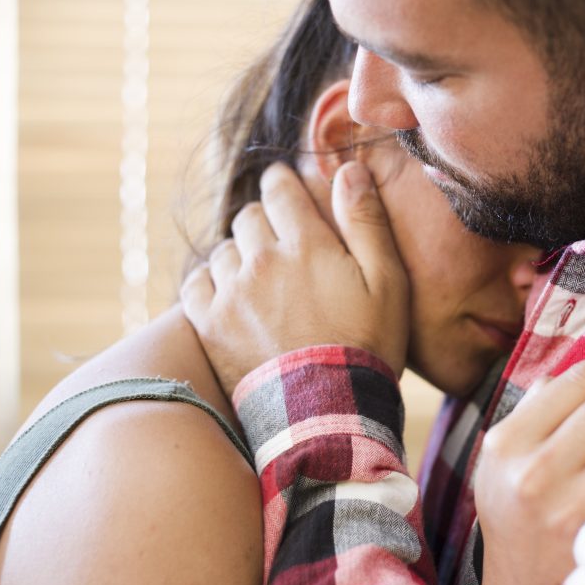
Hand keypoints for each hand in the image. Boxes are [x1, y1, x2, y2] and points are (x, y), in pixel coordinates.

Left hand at [181, 161, 409, 396]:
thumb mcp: (388, 282)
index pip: (278, 188)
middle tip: (282, 245)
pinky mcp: (210, 325)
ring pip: (223, 249)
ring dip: (240, 254)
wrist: (328, 415)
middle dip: (265, 223)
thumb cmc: (367, 347)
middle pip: (249, 217)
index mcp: (306, 242)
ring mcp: (231, 293)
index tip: (286, 189)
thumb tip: (349, 169)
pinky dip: (210, 282)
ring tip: (260, 278)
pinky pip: (196, 283)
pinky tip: (230, 296)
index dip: (282, 183)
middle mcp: (262, 259)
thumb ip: (366, 221)